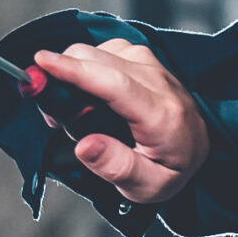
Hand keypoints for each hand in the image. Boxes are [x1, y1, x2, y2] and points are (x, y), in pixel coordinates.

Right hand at [33, 40, 209, 204]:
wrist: (194, 150)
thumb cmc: (169, 169)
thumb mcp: (147, 187)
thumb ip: (117, 168)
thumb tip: (85, 146)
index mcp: (162, 116)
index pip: (115, 84)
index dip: (76, 71)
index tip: (43, 64)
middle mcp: (160, 83)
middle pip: (101, 60)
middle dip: (63, 76)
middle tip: (54, 117)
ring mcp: (153, 66)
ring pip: (100, 51)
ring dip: (75, 71)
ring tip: (73, 109)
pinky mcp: (145, 58)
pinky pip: (106, 49)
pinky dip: (87, 64)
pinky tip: (87, 90)